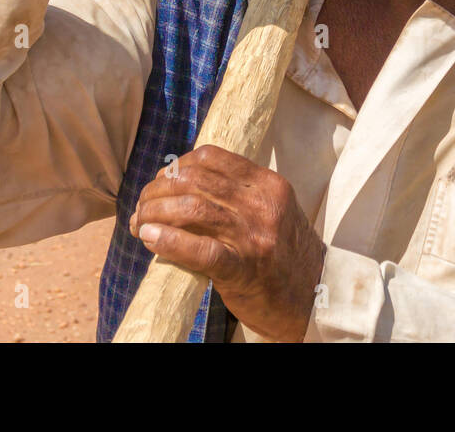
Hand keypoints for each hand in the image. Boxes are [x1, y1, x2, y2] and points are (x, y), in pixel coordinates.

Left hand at [130, 144, 325, 342]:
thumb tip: (182, 183)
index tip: (161, 181)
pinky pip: (199, 250)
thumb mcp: (272, 210)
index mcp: (269, 185)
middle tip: (142, 206)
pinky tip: (150, 239)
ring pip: (192, 209)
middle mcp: (262, 205)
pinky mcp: (243, 269)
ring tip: (140, 223)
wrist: (313, 296)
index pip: (212, 157)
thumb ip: (239, 194)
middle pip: (195, 181)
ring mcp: (254, 237)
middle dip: (157, 190)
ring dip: (155, 213)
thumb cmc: (284, 253)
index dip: (177, 166)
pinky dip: (169, 241)